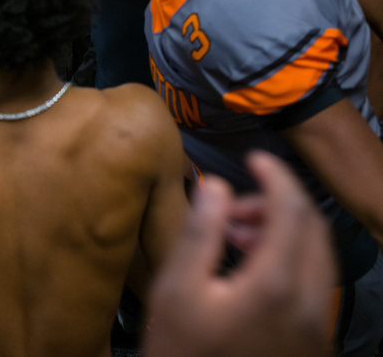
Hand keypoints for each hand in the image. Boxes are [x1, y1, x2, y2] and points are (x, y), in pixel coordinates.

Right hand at [144, 151, 336, 356]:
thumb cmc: (183, 352)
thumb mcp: (176, 290)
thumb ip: (200, 233)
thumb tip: (216, 186)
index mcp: (278, 283)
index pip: (293, 209)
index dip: (276, 176)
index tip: (254, 159)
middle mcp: (312, 302)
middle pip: (314, 229)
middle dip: (278, 203)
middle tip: (233, 206)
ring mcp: (319, 325)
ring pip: (319, 256)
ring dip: (285, 232)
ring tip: (234, 237)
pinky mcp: (315, 342)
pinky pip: (316, 283)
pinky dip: (291, 260)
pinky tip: (250, 270)